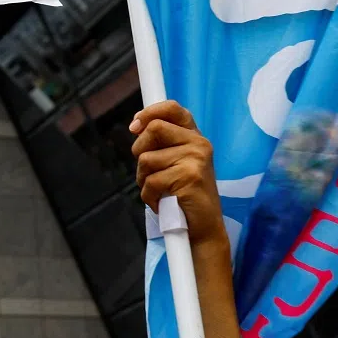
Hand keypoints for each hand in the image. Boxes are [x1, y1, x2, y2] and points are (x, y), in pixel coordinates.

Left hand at [130, 101, 227, 250]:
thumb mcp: (174, 162)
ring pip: (146, 158)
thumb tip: (136, 126)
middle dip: (139, 151)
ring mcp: (196, 159)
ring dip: (143, 179)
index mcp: (194, 137)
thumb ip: (160, 143)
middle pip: (153, 129)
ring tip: (160, 191)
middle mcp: (198, 143)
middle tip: (148, 171)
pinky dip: (149, 196)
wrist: (202, 228)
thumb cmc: (183, 194)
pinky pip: (151, 181)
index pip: (173, 109)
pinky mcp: (189, 176)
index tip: (135, 126)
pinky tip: (163, 203)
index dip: (149, 112)